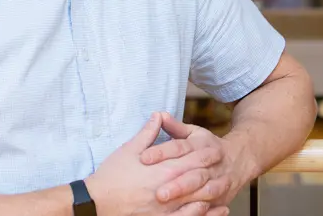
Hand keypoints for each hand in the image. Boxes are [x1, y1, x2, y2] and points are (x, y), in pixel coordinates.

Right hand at [85, 112, 226, 215]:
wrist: (97, 202)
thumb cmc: (111, 176)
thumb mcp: (129, 149)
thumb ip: (148, 133)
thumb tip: (158, 115)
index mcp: (164, 168)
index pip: (193, 159)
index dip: (207, 155)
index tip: (217, 151)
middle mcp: (170, 188)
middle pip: (200, 180)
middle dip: (213, 174)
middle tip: (225, 169)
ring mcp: (168, 208)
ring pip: (198, 201)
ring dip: (211, 195)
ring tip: (221, 190)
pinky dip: (204, 215)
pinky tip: (210, 210)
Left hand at [139, 112, 253, 208]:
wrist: (241, 158)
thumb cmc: (209, 146)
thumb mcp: (194, 134)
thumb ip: (176, 127)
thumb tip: (159, 115)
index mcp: (202, 144)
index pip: (180, 147)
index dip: (162, 152)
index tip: (144, 158)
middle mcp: (212, 162)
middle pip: (194, 172)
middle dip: (177, 182)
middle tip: (158, 192)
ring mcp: (220, 179)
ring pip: (205, 189)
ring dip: (188, 196)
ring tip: (168, 201)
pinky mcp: (224, 194)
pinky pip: (214, 202)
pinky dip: (203, 208)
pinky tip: (187, 212)